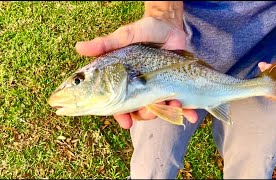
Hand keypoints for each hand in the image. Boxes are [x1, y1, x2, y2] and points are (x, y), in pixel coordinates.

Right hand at [75, 17, 197, 128]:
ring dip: (166, 112)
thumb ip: (106, 44)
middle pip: (138, 110)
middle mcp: (139, 87)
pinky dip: (186, 111)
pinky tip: (191, 115)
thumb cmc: (146, 30)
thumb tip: (79, 47)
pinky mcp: (174, 87)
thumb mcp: (126, 36)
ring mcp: (157, 88)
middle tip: (151, 109)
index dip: (120, 114)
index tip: (125, 122)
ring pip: (158, 110)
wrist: (170, 26)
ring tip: (174, 104)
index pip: (117, 102)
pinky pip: (179, 104)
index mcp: (124, 80)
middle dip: (145, 114)